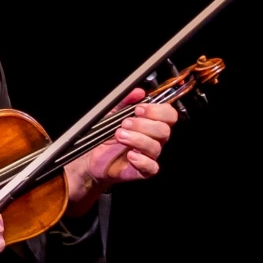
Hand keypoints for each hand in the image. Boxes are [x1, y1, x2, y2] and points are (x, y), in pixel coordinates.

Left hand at [64, 88, 178, 210]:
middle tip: (125, 123)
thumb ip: (125, 100)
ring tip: (119, 135)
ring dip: (136, 139)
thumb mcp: (112, 112)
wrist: (92, 157)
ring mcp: (150, 155)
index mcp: (152, 123)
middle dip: (143, 125)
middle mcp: (154, 139)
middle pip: (164, 131)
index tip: (139, 109)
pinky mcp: (144, 170)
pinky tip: (129, 155)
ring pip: (155, 147)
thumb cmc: (106, 134)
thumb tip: (138, 92)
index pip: (169, 115)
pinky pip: (151, 167)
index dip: (157, 111)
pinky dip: (141, 160)